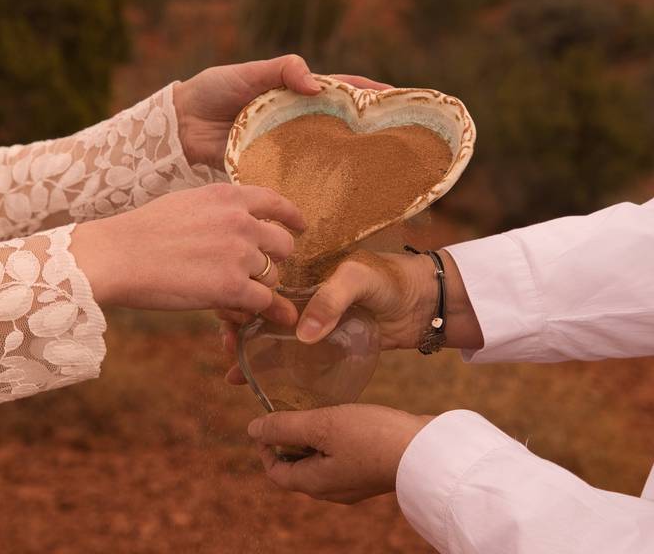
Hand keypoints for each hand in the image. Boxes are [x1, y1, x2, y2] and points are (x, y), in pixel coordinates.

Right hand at [71, 183, 303, 318]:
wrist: (116, 256)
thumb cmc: (143, 232)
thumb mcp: (187, 204)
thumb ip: (221, 211)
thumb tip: (243, 223)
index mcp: (228, 196)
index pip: (275, 201)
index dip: (292, 217)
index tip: (300, 227)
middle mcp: (241, 221)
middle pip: (283, 244)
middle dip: (274, 260)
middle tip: (255, 273)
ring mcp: (239, 254)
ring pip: (274, 276)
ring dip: (260, 288)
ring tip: (235, 295)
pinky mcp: (232, 287)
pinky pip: (264, 301)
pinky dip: (261, 311)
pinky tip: (251, 316)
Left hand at [174, 54, 389, 168]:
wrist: (180, 126)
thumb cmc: (212, 91)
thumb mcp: (247, 72)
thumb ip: (281, 70)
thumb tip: (316, 84)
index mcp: (296, 92)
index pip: (342, 89)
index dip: (371, 93)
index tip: (400, 97)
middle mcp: (298, 121)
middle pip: (342, 125)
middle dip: (371, 131)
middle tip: (401, 140)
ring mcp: (288, 147)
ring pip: (326, 153)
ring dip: (351, 161)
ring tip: (381, 170)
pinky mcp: (274, 169)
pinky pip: (301, 177)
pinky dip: (319, 184)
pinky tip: (338, 196)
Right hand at [220, 250, 483, 383]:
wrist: (424, 303)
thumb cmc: (391, 280)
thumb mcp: (358, 279)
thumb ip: (331, 300)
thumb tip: (302, 335)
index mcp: (305, 271)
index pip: (264, 283)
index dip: (243, 298)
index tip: (229, 320)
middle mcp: (304, 295)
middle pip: (261, 311)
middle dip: (239, 329)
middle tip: (229, 351)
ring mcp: (314, 321)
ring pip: (273, 336)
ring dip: (251, 352)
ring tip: (235, 373)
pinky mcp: (326, 344)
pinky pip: (294, 356)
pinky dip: (275, 367)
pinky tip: (258, 383)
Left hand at [248, 404, 433, 503]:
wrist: (427, 451)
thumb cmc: (373, 437)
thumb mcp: (323, 425)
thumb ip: (285, 426)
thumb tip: (253, 429)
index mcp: (314, 483)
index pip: (276, 472)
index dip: (266, 448)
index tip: (268, 421)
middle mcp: (332, 490)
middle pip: (298, 469)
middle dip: (290, 441)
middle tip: (294, 410)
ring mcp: (355, 483)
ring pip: (322, 463)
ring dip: (314, 439)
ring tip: (320, 410)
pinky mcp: (373, 472)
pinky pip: (344, 459)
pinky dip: (336, 441)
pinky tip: (347, 419)